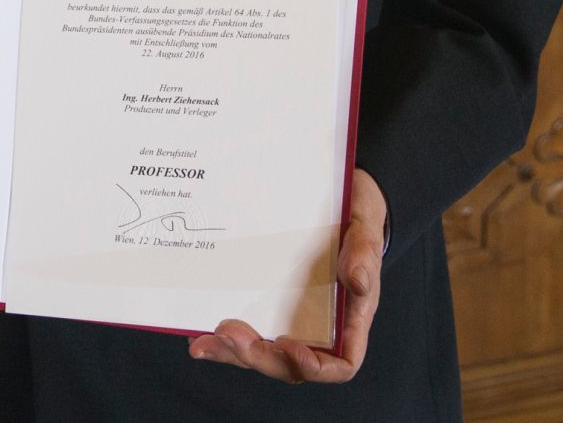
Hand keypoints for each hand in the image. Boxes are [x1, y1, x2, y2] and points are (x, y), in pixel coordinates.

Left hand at [187, 168, 387, 382]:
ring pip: (262, 349)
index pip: (340, 364)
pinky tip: (197, 328)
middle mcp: (318, 324)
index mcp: (349, 318)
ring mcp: (288, 313)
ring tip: (203, 342)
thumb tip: (357, 281)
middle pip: (290, 363)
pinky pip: (246, 324)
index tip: (289, 345)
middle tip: (228, 335)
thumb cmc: (356, 217)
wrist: (338, 196)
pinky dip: (222, 334)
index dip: (315, 366)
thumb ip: (363, 253)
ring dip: (232, 351)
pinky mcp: (264, 297)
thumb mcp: (365, 227)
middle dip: (258, 356)